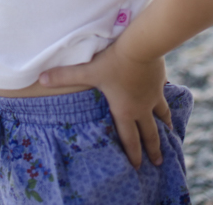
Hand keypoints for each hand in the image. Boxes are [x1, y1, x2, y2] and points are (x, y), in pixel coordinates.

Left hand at [39, 42, 171, 168]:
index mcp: (125, 111)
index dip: (133, 154)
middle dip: (153, 149)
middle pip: (150, 133)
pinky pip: (164, 92)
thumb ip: (64, 76)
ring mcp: (153, 95)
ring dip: (165, 126)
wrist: (141, 45)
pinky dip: (166, 98)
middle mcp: (142, 107)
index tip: (138, 167)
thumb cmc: (113, 62)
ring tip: (170, 133)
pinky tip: (168, 94)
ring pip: (161, 115)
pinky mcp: (160, 80)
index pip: (129, 138)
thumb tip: (41, 78)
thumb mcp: (87, 70)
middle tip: (158, 162)